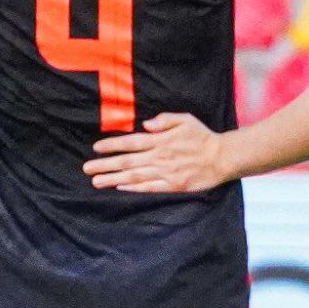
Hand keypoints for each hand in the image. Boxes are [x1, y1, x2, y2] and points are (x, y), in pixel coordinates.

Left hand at [84, 114, 229, 192]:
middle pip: (127, 161)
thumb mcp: (185, 119)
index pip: (131, 142)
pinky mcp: (172, 186)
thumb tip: (146, 124)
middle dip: (105, 165)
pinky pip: (149, 188)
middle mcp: (159, 157)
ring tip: (97, 181)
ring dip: (113, 179)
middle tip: (87, 168)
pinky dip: (133, 188)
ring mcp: (165, 173)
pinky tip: (120, 187)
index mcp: (161, 140)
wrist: (221, 158)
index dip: (112, 145)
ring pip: (134, 176)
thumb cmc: (202, 137)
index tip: (96, 148)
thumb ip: (165, 120)